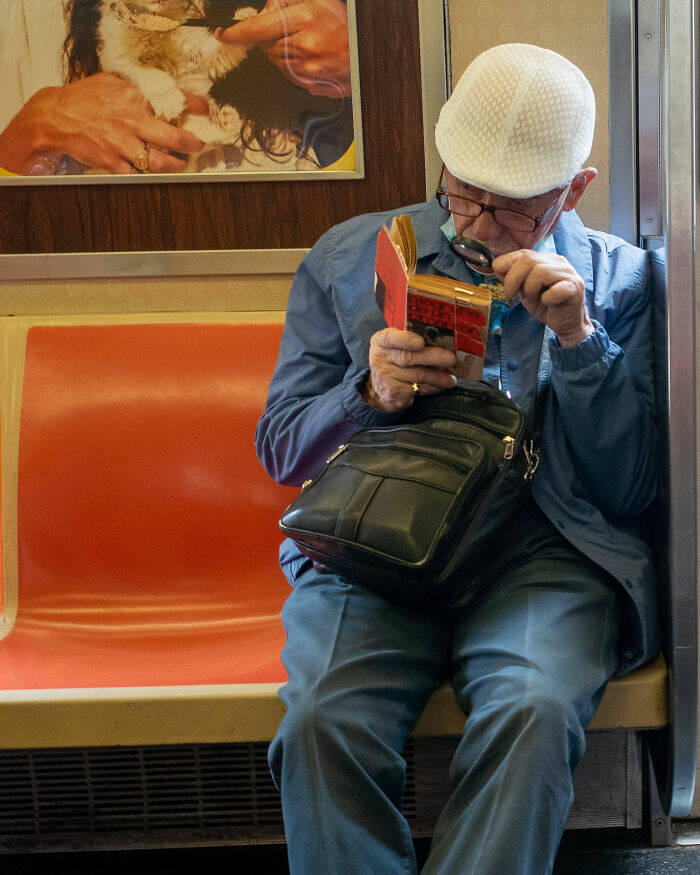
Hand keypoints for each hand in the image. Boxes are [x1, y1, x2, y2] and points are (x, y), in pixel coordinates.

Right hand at [0, 73, 204, 175]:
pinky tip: (157, 173)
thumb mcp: (113, 84)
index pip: (173, 100)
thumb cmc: (86, 99)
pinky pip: (139, 174)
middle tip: (198, 146)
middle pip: (173, 138)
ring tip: (181, 164)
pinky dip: (150, 175)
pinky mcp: (114, 163)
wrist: (56, 117)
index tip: (206, 111)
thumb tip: (164, 92)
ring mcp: (123, 145)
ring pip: (160, 163)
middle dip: (191, 144)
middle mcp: (131, 121)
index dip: (195, 106)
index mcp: (133, 98)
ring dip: (176, 166)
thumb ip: (137, 90)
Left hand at [215, 0, 350, 97]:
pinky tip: (309, 59)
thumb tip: (265, 10)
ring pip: (276, 62)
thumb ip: (286, 1)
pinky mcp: (310, 85)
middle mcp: (302, 46)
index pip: (258, 28)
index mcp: (303, 19)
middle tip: (291, 32)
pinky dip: (292, 67)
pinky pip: (288, 76)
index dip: (237, 33)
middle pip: (265, 47)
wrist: (367, 56)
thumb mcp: (317, 0)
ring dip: (282, 53)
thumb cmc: (343, 25)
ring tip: (305, 45)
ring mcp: (306, 69)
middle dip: (271, 39)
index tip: (223, 35)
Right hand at [365, 328, 456, 412]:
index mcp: (381, 342)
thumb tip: (440, 340)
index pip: (390, 338)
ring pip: (418, 375)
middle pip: (409, 357)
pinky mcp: (394, 393)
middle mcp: (380, 359)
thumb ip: (409, 340)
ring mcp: (386, 377)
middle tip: (450, 359)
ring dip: (439, 377)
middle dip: (433, 357)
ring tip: (451, 378)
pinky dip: (433, 387)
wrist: (377, 389)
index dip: (406, 340)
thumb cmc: (392, 362)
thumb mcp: (393, 346)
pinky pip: (419, 389)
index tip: (421, 343)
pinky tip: (440, 386)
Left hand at [492, 250, 594, 347]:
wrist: (567, 323)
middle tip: (511, 293)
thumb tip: (497, 266)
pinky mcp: (575, 288)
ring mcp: (568, 274)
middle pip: (528, 259)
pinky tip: (547, 303)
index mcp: (545, 260)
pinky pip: (557, 289)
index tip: (502, 281)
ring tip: (532, 298)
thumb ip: (514, 278)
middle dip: (513, 278)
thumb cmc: (547, 306)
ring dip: (529, 288)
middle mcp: (557, 262)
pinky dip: (547, 298)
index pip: (522, 253)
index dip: (507, 265)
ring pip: (540, 272)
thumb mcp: (525, 290)